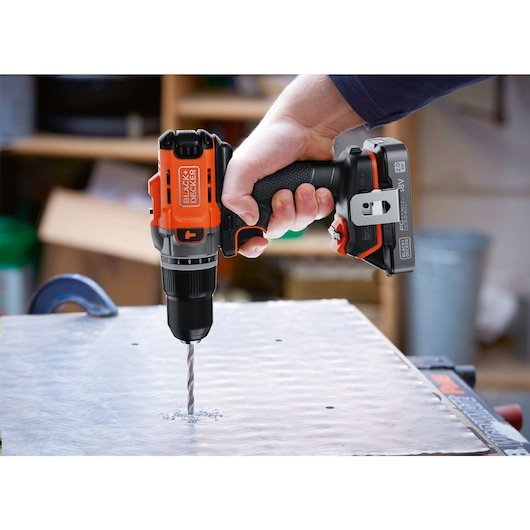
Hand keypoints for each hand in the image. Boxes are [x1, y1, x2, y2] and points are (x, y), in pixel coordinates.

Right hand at [221, 75, 362, 257]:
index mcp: (246, 199)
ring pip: (298, 225)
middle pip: (275, 232)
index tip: (259, 241)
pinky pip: (318, 215)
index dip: (249, 243)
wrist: (305, 126)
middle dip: (283, 215)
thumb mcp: (242, 165)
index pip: (242, 234)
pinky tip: (317, 188)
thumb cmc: (271, 140)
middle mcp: (267, 204)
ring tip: (303, 186)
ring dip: (303, 207)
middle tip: (284, 194)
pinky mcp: (311, 198)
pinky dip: (320, 203)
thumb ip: (234, 195)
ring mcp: (290, 202)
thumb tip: (248, 220)